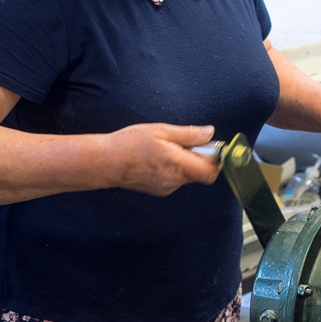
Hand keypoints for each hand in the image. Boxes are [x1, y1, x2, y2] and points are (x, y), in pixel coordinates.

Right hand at [106, 124, 222, 196]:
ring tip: (167, 150)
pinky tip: (159, 159)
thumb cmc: (130, 143)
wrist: (105, 162)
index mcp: (178, 164)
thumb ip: (188, 134)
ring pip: (189, 176)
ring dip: (187, 163)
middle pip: (201, 173)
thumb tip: (210, 133)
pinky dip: (176, 169)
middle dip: (200, 159)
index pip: (211, 171)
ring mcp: (168, 188)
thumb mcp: (160, 131)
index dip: (216, 159)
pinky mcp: (160, 191)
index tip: (211, 146)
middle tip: (185, 143)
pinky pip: (177, 180)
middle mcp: (175, 180)